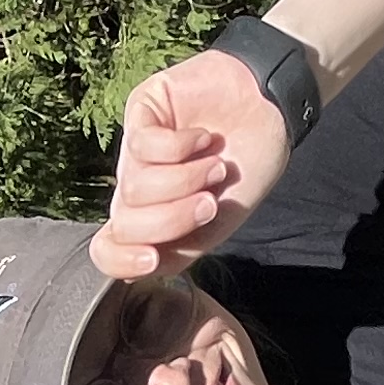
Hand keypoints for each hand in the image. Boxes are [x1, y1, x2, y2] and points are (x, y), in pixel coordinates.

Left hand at [92, 46, 296, 279]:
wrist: (274, 113)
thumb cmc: (249, 166)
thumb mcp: (220, 223)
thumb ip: (180, 250)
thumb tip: (132, 273)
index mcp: (151, 220)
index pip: (109, 250)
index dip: (122, 261)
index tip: (153, 258)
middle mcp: (137, 188)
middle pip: (124, 224)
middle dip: (172, 220)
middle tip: (210, 203)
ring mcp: (135, 150)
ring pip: (133, 187)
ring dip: (185, 181)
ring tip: (216, 167)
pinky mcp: (141, 111)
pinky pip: (142, 145)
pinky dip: (182, 147)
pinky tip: (203, 138)